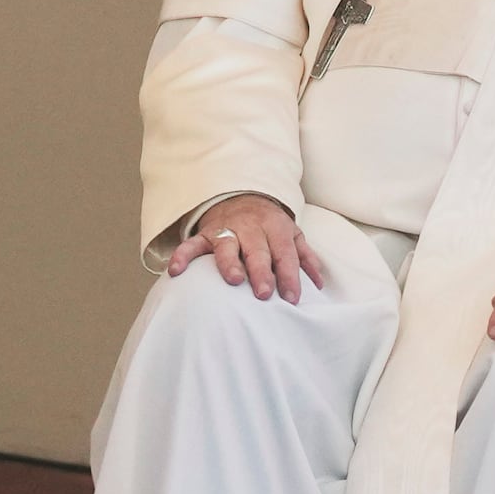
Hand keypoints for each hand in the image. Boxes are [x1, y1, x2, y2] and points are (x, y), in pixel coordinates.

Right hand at [167, 189, 325, 298]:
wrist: (241, 195)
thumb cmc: (269, 224)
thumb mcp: (291, 234)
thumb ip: (305, 257)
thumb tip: (319, 284)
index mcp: (275, 227)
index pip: (285, 252)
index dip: (290, 275)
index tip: (293, 298)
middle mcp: (251, 227)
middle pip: (257, 249)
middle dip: (261, 271)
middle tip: (264, 294)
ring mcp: (226, 229)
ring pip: (226, 245)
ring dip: (229, 262)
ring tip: (233, 280)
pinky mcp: (205, 234)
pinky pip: (191, 244)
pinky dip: (183, 255)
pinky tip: (175, 270)